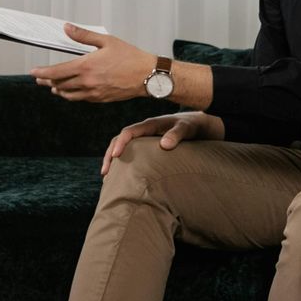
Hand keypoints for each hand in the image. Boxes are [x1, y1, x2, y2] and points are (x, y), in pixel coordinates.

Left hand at [32, 26, 154, 102]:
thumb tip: (67, 28)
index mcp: (86, 66)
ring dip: (58, 90)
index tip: (34, 71)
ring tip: (53, 87)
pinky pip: (80, 99)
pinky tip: (71, 92)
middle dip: (47, 81)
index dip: (42, 72)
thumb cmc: (130, 57)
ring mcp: (93, 92)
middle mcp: (87, 81)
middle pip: (59, 84)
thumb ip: (83, 36)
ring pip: (68, 94)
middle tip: (40, 78)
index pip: (56, 72)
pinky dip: (71, 95)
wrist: (147, 76)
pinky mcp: (100, 99)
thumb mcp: (106, 41)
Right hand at [98, 113, 224, 175]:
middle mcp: (143, 130)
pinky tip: (120, 175)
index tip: (115, 157)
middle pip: (119, 140)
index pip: (129, 132)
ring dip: (113, 160)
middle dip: (110, 155)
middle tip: (105, 173)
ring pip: (122, 147)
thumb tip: (164, 145)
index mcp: (150, 125)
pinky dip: (122, 162)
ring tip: (107, 178)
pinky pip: (130, 152)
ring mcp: (143, 137)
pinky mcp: (146, 145)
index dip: (120, 144)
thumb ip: (176, 135)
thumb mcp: (186, 128)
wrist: (195, 123)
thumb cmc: (190, 125)